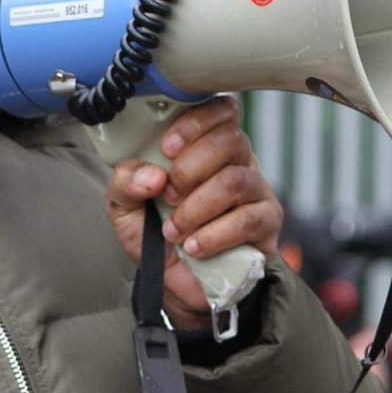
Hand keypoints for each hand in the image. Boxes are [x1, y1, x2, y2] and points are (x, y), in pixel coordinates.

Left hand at [104, 96, 283, 328]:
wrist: (175, 283)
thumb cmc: (153, 233)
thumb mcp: (124, 206)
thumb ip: (126, 182)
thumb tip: (154, 176)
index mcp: (204, 144)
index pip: (220, 109)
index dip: (196, 122)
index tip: (167, 149)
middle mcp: (236, 160)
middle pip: (230, 140)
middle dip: (190, 170)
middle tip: (167, 198)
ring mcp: (255, 189)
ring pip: (236, 181)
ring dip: (197, 207)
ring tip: (174, 230)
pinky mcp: (267, 222)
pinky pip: (249, 218)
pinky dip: (214, 234)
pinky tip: (193, 247)